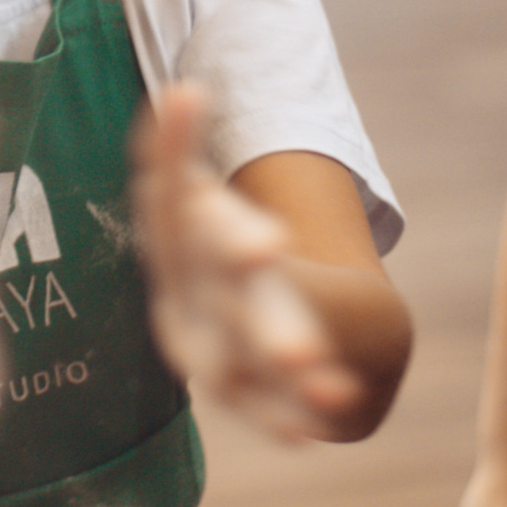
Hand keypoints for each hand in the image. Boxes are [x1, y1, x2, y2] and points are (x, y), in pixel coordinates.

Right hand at [133, 85, 351, 439]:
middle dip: (263, 317)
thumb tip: (185, 90)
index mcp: (173, 249)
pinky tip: (333, 416)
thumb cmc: (201, 235)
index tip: (276, 245)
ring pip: (242, 366)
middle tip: (312, 339)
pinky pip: (264, 408)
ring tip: (332, 386)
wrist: (209, 305)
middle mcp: (187, 304)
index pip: (187, 235)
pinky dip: (289, 415)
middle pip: (226, 309)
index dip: (230, 242)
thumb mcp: (187, 195)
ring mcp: (210, 352)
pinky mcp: (240, 390)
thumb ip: (174, 148)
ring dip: (284, 375)